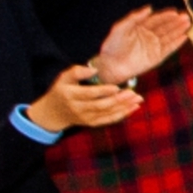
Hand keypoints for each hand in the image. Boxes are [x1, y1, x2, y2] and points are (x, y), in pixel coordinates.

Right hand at [29, 63, 144, 132]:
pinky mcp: (92, 123)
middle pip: (101, 105)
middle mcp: (78, 108)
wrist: (54, 113)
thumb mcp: (64, 78)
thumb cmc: (61, 90)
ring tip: (138, 98)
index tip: (116, 87)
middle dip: (119, 100)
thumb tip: (95, 69)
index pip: (89, 94)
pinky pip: (109, 120)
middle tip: (134, 93)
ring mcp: (86, 118)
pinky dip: (123, 114)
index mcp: (70, 95)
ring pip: (107, 113)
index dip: (103, 91)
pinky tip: (134, 108)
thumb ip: (77, 71)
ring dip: (124, 107)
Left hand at [90, 6, 192, 83]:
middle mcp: (148, 37)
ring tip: (188, 24)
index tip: (175, 12)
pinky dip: (176, 44)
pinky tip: (184, 37)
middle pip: (165, 27)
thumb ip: (134, 17)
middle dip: (175, 22)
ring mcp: (153, 47)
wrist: (111, 65)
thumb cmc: (112, 46)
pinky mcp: (156, 58)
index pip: (156, 20)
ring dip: (178, 30)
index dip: (165, 16)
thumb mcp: (120, 27)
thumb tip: (149, 8)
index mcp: (140, 28)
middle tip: (186, 17)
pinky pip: (168, 49)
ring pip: (169, 37)